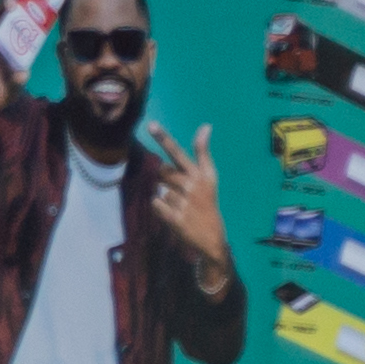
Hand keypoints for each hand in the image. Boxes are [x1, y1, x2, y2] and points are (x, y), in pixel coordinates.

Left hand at [150, 124, 233, 283]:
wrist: (213, 239)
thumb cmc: (207, 202)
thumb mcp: (210, 177)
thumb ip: (203, 152)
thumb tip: (206, 126)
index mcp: (200, 175)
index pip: (178, 153)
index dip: (164, 138)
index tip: (151, 125)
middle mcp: (193, 186)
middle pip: (163, 171)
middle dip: (167, 179)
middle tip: (182, 192)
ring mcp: (184, 203)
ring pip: (160, 188)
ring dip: (167, 196)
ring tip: (182, 206)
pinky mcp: (176, 218)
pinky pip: (155, 203)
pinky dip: (160, 208)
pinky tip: (173, 214)